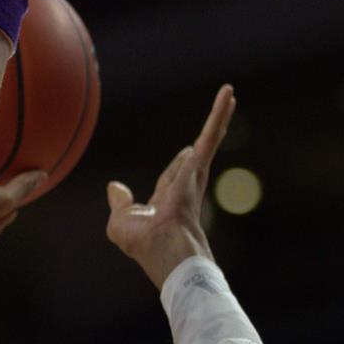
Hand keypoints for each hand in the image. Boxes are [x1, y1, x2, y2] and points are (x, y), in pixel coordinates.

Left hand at [104, 84, 235, 288]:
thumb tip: (114, 186)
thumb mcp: (120, 223)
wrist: (162, 248)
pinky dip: (217, 115)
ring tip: (229, 94)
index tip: (185, 155)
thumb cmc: (143, 244)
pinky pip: (209, 135)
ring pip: (208, 140)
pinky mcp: (199, 166)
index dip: (177, 168)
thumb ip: (119, 203)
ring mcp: (194, 177)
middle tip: (220, 118)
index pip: (173, 179)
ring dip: (219, 116)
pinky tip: (227, 94)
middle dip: (207, 137)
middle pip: (197, 155)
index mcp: (168, 202)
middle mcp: (186, 188)